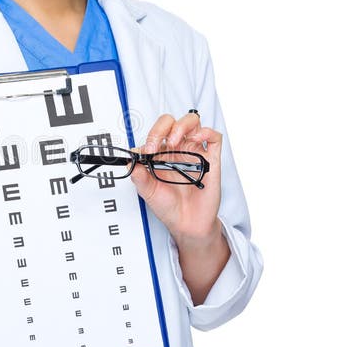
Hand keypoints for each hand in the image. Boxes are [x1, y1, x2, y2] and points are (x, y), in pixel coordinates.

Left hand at [129, 111, 222, 242]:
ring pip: (193, 122)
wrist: (187, 224)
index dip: (149, 137)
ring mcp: (195, 153)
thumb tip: (131, 159)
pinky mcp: (211, 160)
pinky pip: (214, 137)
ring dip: (181, 126)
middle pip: (172, 122)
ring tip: (174, 141)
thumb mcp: (148, 192)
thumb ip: (138, 176)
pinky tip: (196, 140)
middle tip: (156, 146)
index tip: (146, 151)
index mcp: (162, 155)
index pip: (156, 133)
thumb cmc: (169, 207)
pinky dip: (206, 132)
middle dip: (161, 128)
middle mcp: (178, 150)